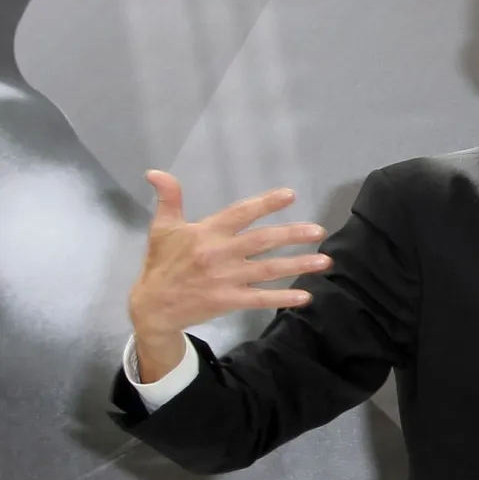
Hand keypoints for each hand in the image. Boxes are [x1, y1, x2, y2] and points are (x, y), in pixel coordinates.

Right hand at [128, 170, 331, 341]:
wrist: (152, 308)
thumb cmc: (161, 264)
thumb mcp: (162, 228)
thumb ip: (168, 199)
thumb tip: (156, 171)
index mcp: (206, 232)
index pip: (240, 213)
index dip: (265, 203)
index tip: (290, 195)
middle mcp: (220, 253)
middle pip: (263, 241)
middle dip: (293, 234)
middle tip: (320, 231)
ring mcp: (226, 278)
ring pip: (269, 269)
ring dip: (298, 265)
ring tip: (325, 261)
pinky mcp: (229, 300)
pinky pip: (261, 298)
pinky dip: (283, 298)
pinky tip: (305, 296)